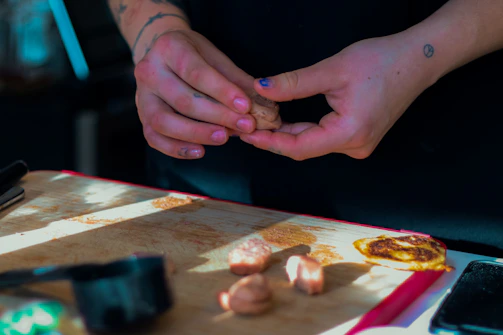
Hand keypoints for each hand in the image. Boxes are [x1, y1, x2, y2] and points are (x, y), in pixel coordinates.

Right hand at [134, 29, 256, 158]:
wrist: (162, 55)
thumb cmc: (194, 57)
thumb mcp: (216, 58)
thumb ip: (237, 81)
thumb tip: (265, 109)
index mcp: (169, 47)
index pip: (197, 73)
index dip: (223, 92)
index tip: (246, 107)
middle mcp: (149, 71)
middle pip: (182, 99)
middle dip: (217, 116)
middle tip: (245, 126)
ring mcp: (141, 96)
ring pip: (164, 121)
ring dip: (196, 133)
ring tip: (224, 138)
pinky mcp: (142, 117)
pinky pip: (154, 138)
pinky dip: (176, 149)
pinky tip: (200, 151)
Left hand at [240, 35, 435, 159]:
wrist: (416, 61)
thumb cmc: (382, 62)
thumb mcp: (332, 70)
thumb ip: (293, 83)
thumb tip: (261, 88)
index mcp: (350, 134)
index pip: (299, 147)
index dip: (269, 141)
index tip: (247, 134)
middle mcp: (355, 146)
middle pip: (304, 148)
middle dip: (274, 137)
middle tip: (246, 126)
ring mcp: (358, 144)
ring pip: (312, 144)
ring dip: (287, 134)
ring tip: (260, 121)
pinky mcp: (358, 137)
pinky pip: (323, 138)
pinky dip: (303, 130)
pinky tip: (285, 121)